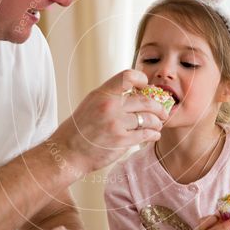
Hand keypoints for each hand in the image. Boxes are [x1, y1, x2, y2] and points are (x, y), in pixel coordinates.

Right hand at [48, 70, 167, 176]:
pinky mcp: (121, 141)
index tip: (146, 86)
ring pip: (148, 118)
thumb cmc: (78, 130)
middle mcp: (109, 106)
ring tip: (158, 125)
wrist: (67, 152)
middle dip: (158, 107)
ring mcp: (115, 123)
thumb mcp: (90, 104)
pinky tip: (154, 135)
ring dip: (157, 122)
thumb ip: (110, 96)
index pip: (127, 76)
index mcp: (102, 94)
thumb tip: (132, 91)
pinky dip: (153, 134)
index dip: (141, 79)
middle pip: (145, 100)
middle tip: (163, 111)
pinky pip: (145, 134)